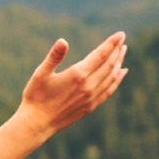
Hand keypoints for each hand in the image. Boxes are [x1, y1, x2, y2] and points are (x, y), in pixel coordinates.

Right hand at [13, 31, 128, 137]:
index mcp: (78, 75)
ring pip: (111, 77)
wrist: (37, 124)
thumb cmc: (35, 97)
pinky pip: (109, 90)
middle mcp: (89, 86)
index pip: (101, 55)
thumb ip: (54, 56)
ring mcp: (91, 97)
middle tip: (122, 40)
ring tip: (122, 52)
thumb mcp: (41, 74)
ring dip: (119, 63)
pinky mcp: (90, 106)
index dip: (112, 43)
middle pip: (110, 64)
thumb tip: (63, 41)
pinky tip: (121, 74)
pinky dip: (117, 80)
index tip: (121, 34)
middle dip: (117, 51)